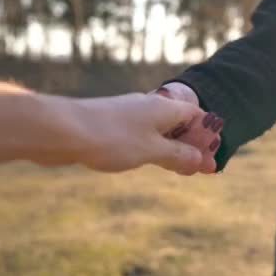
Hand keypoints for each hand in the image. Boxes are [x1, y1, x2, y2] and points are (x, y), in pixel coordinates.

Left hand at [76, 93, 205, 174]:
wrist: (63, 131)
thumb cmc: (112, 138)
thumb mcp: (152, 151)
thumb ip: (178, 155)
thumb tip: (202, 159)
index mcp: (165, 108)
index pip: (197, 116)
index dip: (208, 135)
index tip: (212, 156)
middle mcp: (151, 106)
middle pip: (180, 123)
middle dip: (192, 144)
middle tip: (201, 168)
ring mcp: (131, 114)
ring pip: (161, 130)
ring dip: (173, 148)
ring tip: (181, 168)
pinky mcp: (115, 124)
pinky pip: (144, 134)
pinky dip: (155, 147)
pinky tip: (151, 160)